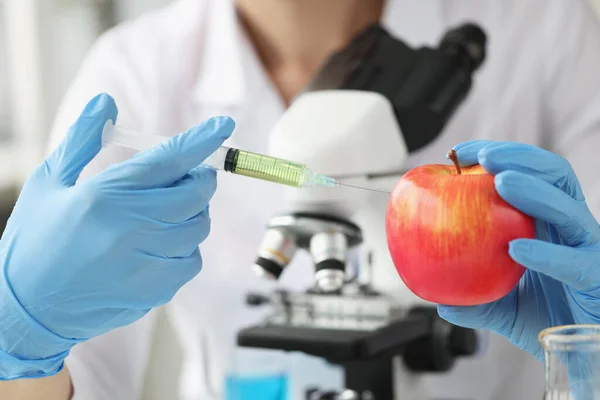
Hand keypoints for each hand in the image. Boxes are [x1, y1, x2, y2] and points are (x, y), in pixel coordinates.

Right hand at [0, 94, 233, 379]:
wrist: (28, 309)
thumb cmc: (36, 241)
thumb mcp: (49, 182)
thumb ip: (82, 140)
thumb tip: (106, 102)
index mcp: (105, 197)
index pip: (169, 160)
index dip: (202, 139)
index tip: (223, 126)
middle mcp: (132, 230)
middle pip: (196, 193)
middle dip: (200, 177)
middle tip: (189, 174)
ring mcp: (148, 264)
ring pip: (199, 226)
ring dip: (192, 212)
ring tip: (166, 211)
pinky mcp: (156, 291)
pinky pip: (193, 259)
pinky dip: (186, 246)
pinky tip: (160, 245)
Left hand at [437, 141, 599, 359]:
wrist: (584, 353)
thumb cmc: (550, 321)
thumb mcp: (502, 308)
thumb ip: (473, 302)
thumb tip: (439, 301)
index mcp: (546, 225)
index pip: (526, 176)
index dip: (497, 158)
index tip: (459, 154)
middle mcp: (569, 229)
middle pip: (553, 176)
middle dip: (518, 157)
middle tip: (482, 156)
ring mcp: (587, 249)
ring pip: (568, 206)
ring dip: (534, 189)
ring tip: (501, 181)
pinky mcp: (597, 276)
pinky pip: (574, 261)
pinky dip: (545, 252)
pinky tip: (516, 249)